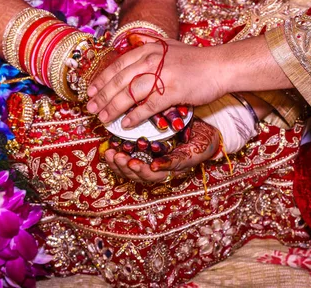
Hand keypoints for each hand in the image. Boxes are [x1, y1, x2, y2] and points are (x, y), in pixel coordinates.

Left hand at [86, 39, 224, 127]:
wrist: (220, 66)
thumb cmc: (196, 59)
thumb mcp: (170, 45)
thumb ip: (152, 44)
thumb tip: (136, 41)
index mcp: (148, 50)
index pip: (118, 65)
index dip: (102, 79)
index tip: (91, 91)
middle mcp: (151, 61)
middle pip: (119, 81)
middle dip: (102, 96)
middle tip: (91, 108)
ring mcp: (161, 76)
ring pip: (129, 94)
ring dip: (113, 108)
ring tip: (104, 119)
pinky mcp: (172, 91)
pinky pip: (148, 106)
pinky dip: (135, 116)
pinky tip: (126, 124)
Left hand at [102, 119, 219, 183]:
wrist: (202, 135)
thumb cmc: (200, 144)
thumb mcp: (194, 151)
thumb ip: (177, 160)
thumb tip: (157, 165)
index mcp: (171, 172)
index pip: (156, 176)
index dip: (145, 171)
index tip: (140, 163)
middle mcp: (159, 170)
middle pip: (140, 176)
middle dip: (127, 167)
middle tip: (118, 156)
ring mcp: (149, 162)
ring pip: (130, 170)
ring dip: (118, 163)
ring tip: (109, 153)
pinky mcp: (142, 153)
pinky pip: (127, 160)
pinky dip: (116, 157)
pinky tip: (108, 149)